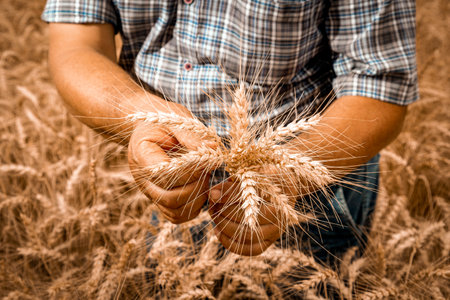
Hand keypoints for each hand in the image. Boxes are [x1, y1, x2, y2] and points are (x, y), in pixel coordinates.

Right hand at [128, 104, 215, 223]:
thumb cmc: (164, 121)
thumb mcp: (177, 120)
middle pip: (171, 198)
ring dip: (197, 199)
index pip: (166, 173)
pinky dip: (193, 208)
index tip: (208, 159)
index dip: (191, 171)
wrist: (149, 129)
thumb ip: (192, 136)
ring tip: (205, 179)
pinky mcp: (160, 201)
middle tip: (208, 170)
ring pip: (175, 212)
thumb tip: (214, 149)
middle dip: (197, 186)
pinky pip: (176, 216)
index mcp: (142, 155)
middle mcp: (143, 180)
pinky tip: (201, 190)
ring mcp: (151, 193)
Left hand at [208, 175, 298, 255]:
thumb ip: (232, 185)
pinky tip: (217, 230)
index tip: (212, 193)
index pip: (249, 199)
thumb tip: (212, 194)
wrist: (285, 186)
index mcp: (277, 197)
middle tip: (211, 205)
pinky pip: (247, 249)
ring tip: (213, 215)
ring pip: (246, 236)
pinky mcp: (268, 242)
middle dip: (223, 212)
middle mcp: (279, 218)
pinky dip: (229, 242)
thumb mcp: (251, 174)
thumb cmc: (265, 176)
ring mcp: (275, 232)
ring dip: (224, 227)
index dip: (227, 196)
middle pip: (246, 219)